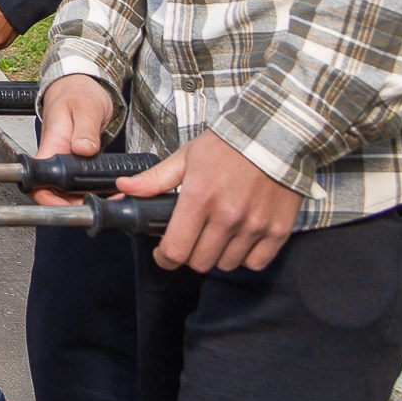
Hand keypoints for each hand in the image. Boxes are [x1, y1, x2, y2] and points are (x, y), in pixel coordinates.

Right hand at [32, 75, 117, 205]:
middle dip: (72, 207)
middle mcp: (55, 155)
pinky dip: (90, 192)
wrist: (81, 84)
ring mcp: (65, 160)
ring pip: (66, 191)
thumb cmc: (79, 92)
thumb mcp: (87, 107)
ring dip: (82, 201)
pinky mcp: (75, 161)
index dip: (47, 199)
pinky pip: (78, 183)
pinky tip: (107, 194)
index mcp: (52, 144)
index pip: (38, 180)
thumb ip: (85, 130)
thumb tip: (83, 149)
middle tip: (97, 211)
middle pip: (51, 192)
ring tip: (107, 204)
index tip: (66, 209)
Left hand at [118, 131, 303, 273]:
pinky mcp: (277, 230)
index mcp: (199, 199)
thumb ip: (155, 179)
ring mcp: (254, 226)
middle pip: (199, 262)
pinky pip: (256, 263)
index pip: (175, 250)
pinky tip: (239, 240)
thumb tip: (125, 188)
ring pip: (226, 264)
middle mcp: (227, 217)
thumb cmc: (226, 146)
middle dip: (189, 255)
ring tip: (215, 236)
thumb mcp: (185, 157)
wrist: (273, 136)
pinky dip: (245, 257)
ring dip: (216, 256)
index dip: (164, 257)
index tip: (163, 253)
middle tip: (190, 241)